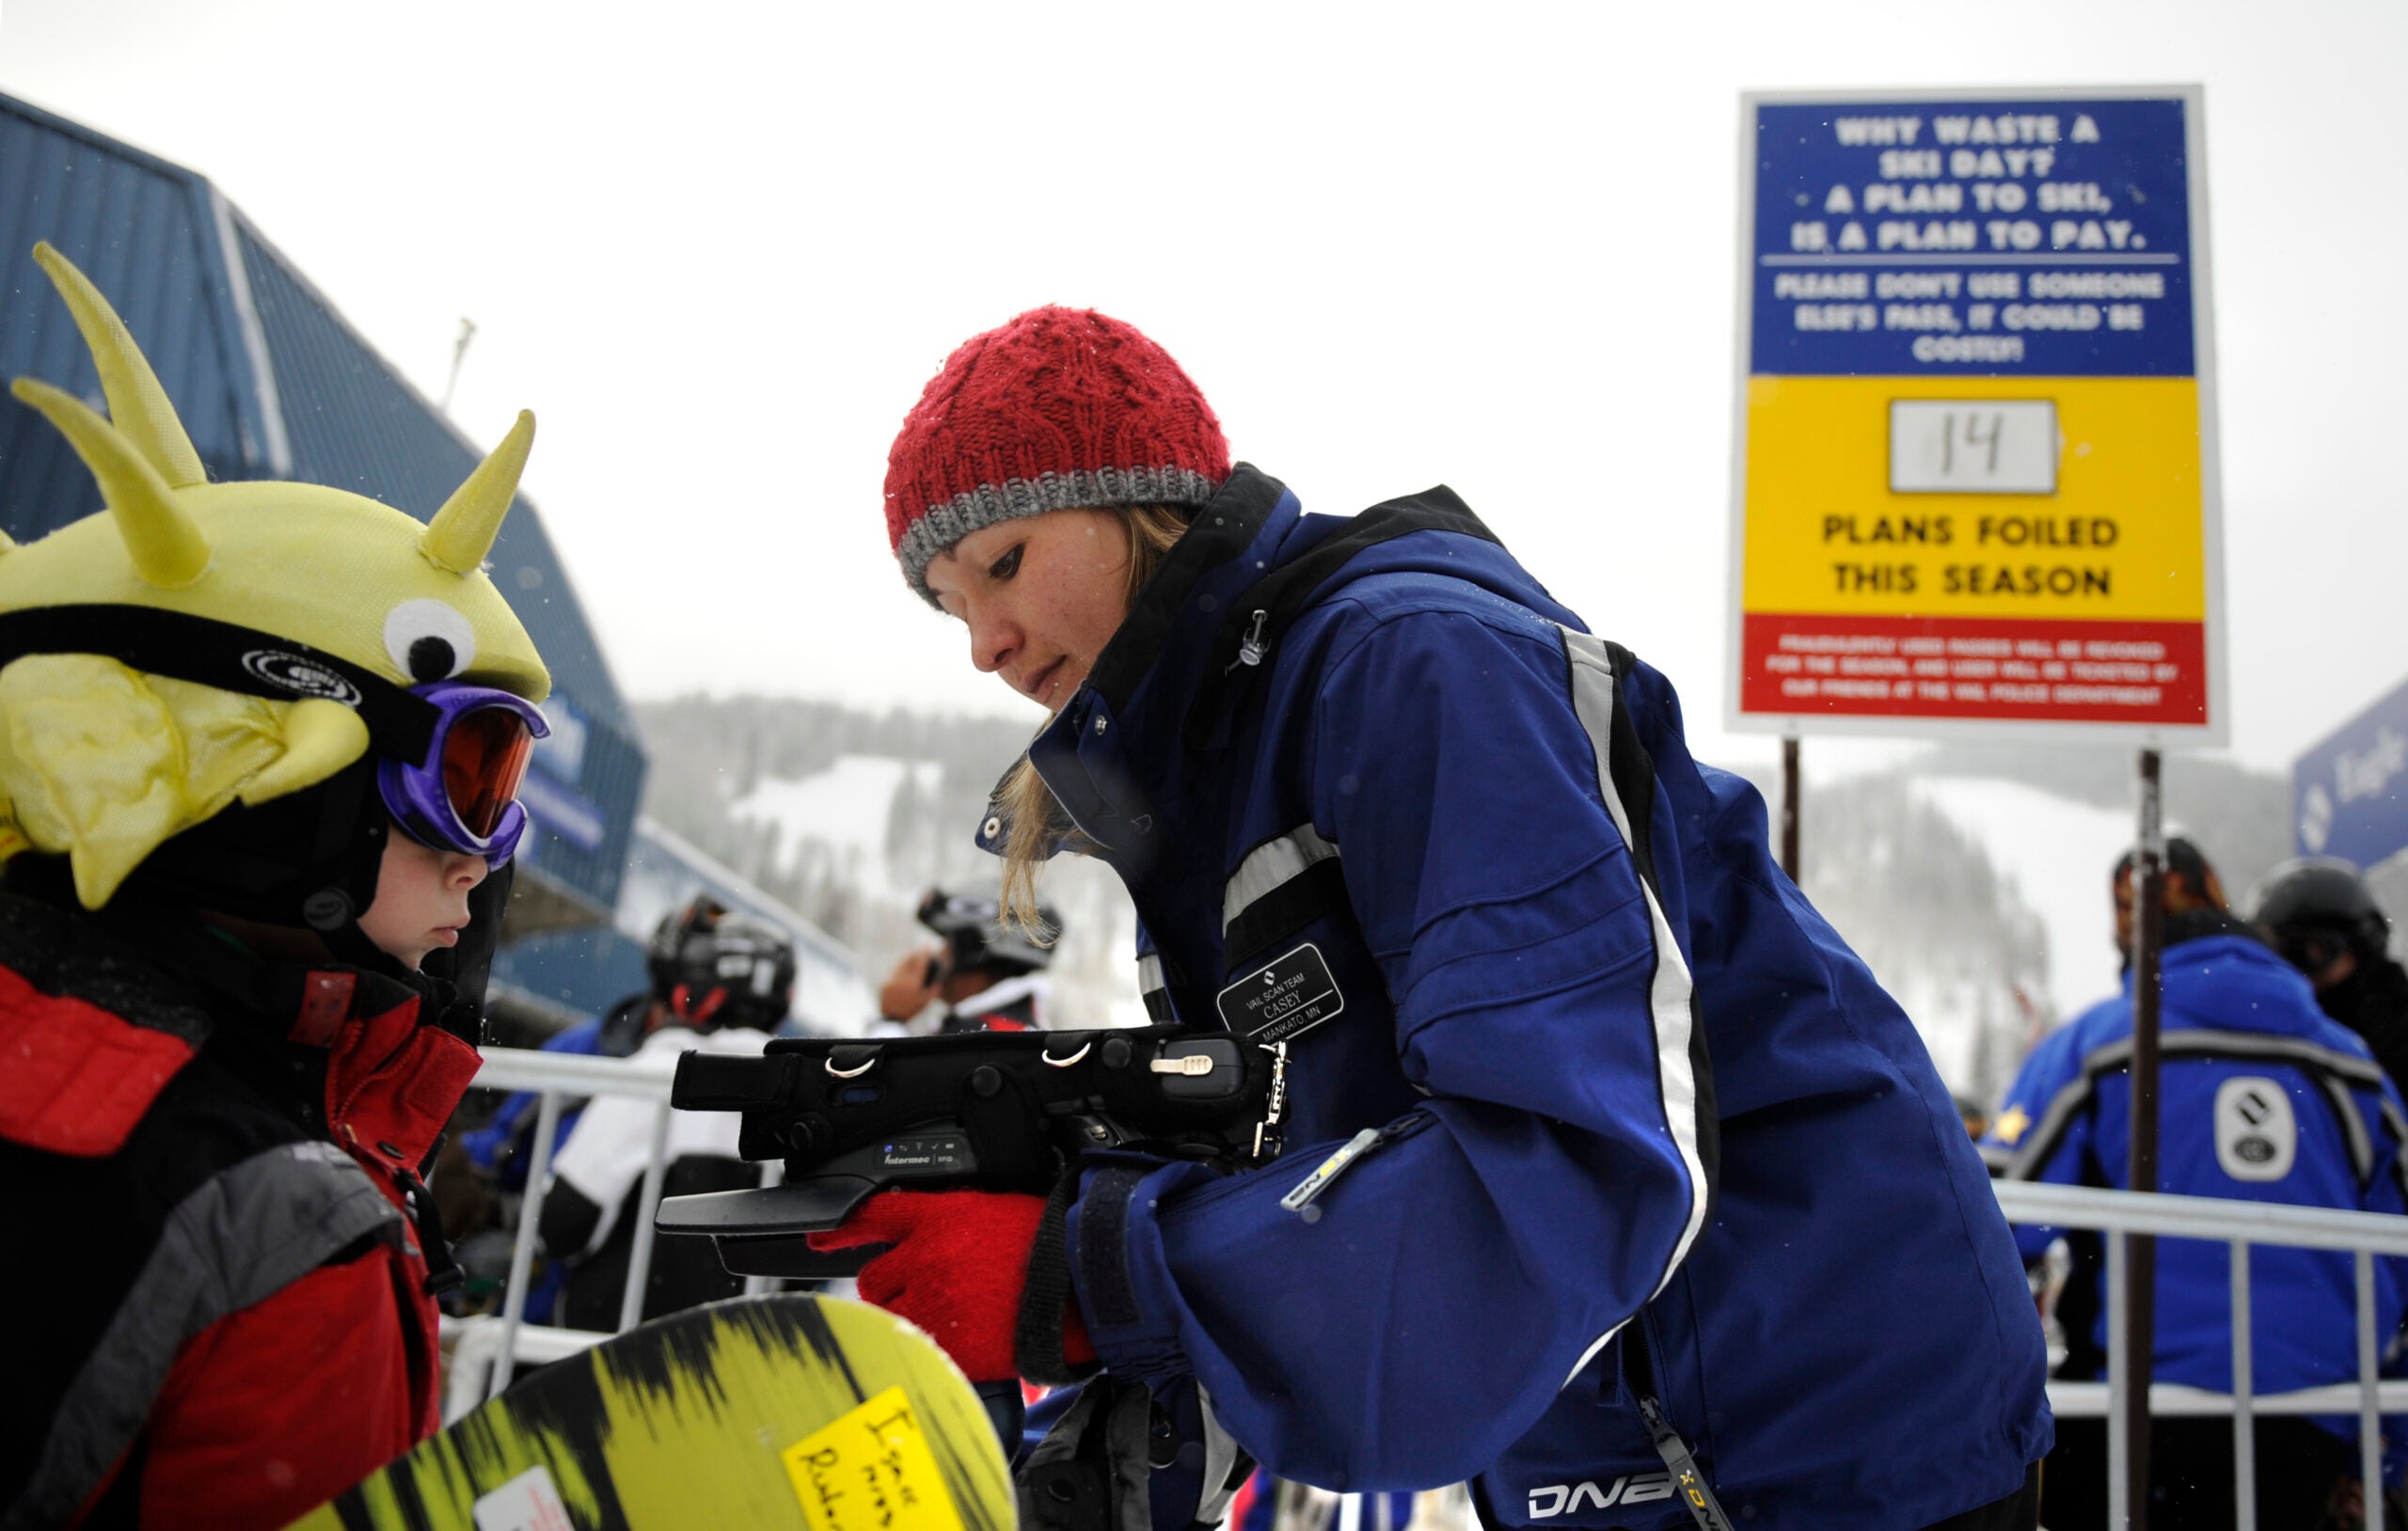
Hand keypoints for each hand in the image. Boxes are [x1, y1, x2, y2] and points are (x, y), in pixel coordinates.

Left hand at [808, 1189, 1092, 1382]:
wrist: (1086, 1282)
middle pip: (874, 1279)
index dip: (841, 1230)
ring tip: (954, 1317)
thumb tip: (925, 1243)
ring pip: (890, 1317)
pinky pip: (918, 1348)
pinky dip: (934, 1349)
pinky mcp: (948, 1342)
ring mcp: (933, 1301)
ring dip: (911, 1319)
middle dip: (896, 1288)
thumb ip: (951, 1225)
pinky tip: (964, 1342)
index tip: (820, 1239)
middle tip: (933, 1292)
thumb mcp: (995, 1212)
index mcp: (940, 1217)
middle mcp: (927, 1255)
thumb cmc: (1052, 1244)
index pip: (874, 1216)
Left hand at [878, 947, 946, 1021]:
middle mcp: (902, 981)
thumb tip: (939, 979)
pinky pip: (893, 972)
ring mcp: (892, 981)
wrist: (893, 1019)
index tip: (927, 947)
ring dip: (906, 958)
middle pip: (909, 961)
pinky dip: (899, 968)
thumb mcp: (926, 1001)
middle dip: (915, 954)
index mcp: (913, 984)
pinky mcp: (885, 984)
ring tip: (911, 954)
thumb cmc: (912, 1010)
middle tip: (920, 949)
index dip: (924, 954)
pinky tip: (902, 966)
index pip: (919, 964)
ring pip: (900, 965)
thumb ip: (934, 989)